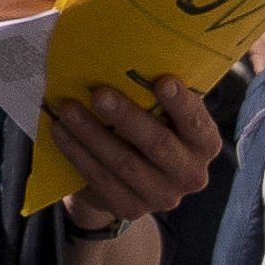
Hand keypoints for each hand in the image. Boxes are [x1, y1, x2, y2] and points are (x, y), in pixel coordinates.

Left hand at [50, 79, 227, 227]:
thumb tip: (126, 56)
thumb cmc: (147, 132)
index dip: (182, 105)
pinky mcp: (131, 208)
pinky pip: (100, 179)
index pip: (198, 125)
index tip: (163, 81)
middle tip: (99, 94)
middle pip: (158, 145)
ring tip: (68, 110)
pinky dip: (77, 153)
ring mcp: (162, 197)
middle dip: (127, 117)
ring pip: (123, 163)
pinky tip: (60, 132)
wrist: (130, 184)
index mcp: (204, 145)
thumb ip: (156, 97)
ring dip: (92, 134)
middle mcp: (191, 175)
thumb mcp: (162, 116)